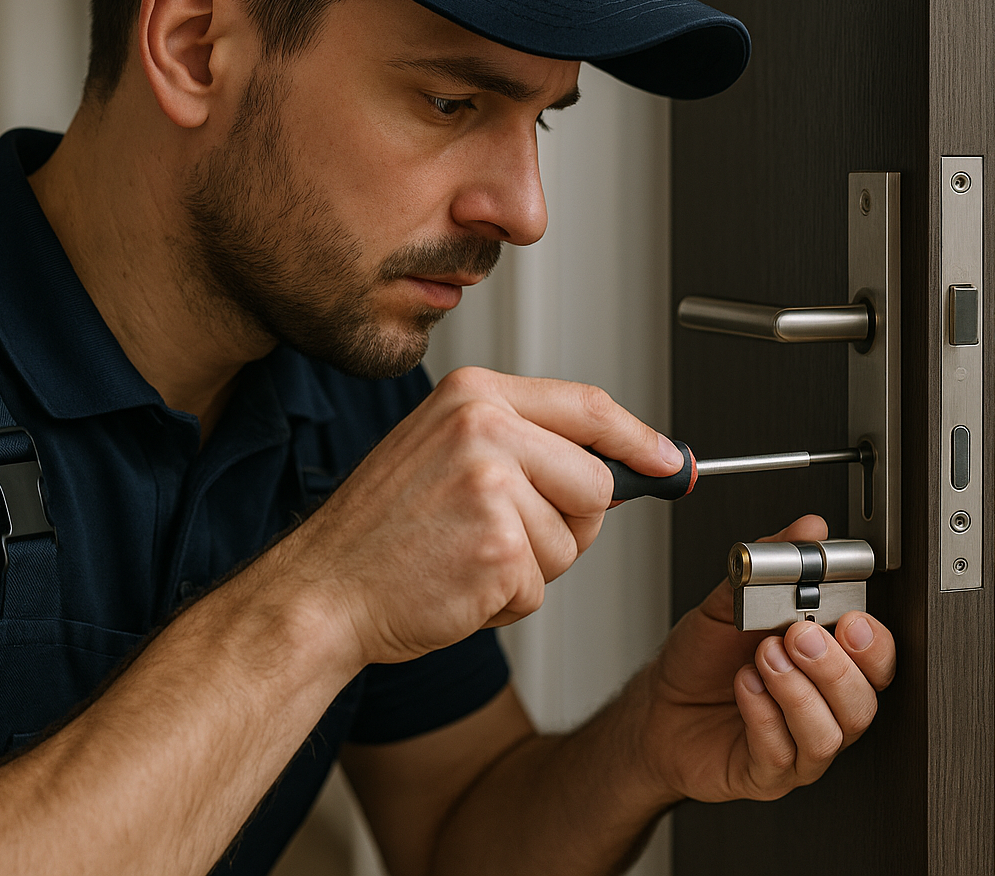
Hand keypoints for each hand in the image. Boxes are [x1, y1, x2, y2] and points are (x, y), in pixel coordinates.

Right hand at [278, 366, 684, 666]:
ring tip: (466, 556)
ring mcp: (492, 485)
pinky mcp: (498, 546)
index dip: (640, 440)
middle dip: (571, 524)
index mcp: (474, 394)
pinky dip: (508, 600)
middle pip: (597, 483)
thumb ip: (528, 444)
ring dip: (532, 568)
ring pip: (574, 541)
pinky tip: (459, 583)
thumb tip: (626, 465)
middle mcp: (484, 428)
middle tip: (503, 536)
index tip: (671, 462)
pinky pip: (543, 585)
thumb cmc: (383, 530)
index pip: (589, 407)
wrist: (322, 589)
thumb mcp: (447, 450)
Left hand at [636, 514, 894, 802]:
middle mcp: (822, 707)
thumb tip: (808, 529)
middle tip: (798, 634)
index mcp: (826, 664)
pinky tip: (745, 689)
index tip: (850, 619)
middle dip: (834, 666)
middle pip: (863, 700)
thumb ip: (770, 566)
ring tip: (764, 658)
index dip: (872, 644)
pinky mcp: (768, 773)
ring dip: (799, 692)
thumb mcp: (730, 601)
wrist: (656, 706)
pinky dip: (765, 717)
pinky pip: (783, 754)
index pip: (876, 660)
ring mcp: (799, 744)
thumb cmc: (701, 659)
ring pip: (831, 734)